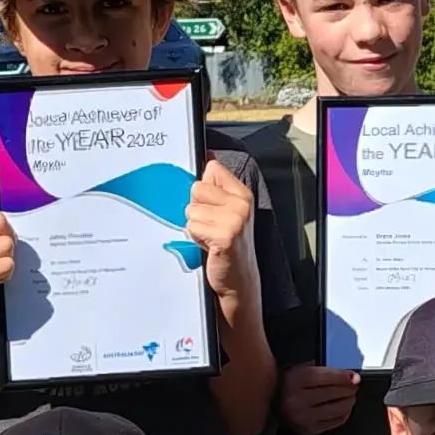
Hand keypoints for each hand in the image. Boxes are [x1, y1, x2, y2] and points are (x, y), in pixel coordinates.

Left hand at [185, 158, 256, 301]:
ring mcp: (234, 220)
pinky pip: (192, 226)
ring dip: (195, 226)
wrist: (238, 279)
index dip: (204, 188)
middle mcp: (241, 204)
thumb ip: (216, 186)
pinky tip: (209, 246)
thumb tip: (207, 155)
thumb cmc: (227, 244)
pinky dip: (195, 238)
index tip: (212, 206)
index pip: (212, 169)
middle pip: (196, 188)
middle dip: (196, 208)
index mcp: (243, 194)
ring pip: (191, 209)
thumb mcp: (227, 211)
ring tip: (210, 237)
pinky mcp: (224, 236)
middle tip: (211, 226)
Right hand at [280, 365, 360, 434]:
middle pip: (334, 393)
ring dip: (349, 401)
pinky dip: (344, 414)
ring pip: (337, 409)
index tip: (355, 377)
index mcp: (296, 381)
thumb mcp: (302, 370)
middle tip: (353, 385)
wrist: (273, 403)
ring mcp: (304, 417)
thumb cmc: (291, 384)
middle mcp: (298, 400)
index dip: (344, 377)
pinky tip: (344, 408)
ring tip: (350, 396)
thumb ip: (325, 371)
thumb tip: (350, 376)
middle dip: (349, 388)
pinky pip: (335, 422)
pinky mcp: (309, 429)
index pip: (327, 377)